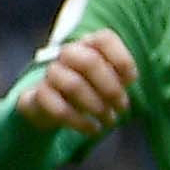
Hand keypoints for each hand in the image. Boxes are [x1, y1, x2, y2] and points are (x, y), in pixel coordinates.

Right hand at [15, 27, 138, 138]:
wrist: (50, 105)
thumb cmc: (90, 89)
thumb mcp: (110, 80)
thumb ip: (122, 76)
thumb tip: (129, 80)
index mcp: (88, 45)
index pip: (104, 39)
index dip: (122, 60)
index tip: (130, 81)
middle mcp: (67, 54)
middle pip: (89, 61)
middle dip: (111, 89)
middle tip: (122, 108)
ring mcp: (51, 73)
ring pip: (73, 85)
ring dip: (97, 107)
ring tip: (109, 121)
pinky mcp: (39, 95)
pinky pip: (59, 108)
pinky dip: (81, 122)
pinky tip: (93, 129)